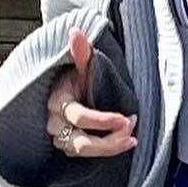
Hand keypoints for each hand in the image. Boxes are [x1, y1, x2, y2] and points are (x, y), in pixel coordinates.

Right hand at [46, 28, 137, 159]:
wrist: (59, 87)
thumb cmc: (71, 76)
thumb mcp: (77, 63)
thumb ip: (80, 52)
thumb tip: (75, 31)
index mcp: (57, 102)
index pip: (79, 117)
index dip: (103, 120)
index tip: (125, 118)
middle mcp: (55, 123)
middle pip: (80, 143)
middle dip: (108, 142)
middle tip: (131, 129)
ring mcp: (59, 137)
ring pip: (83, 151)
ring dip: (110, 148)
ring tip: (132, 139)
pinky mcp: (66, 146)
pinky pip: (85, 154)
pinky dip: (104, 150)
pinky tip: (123, 142)